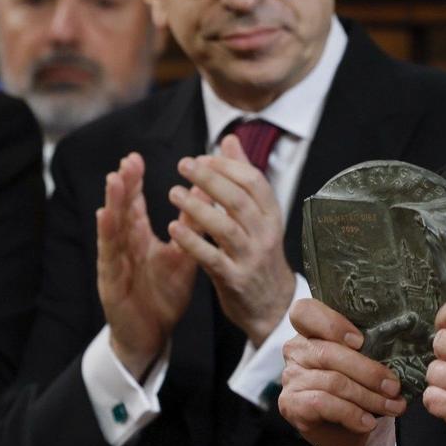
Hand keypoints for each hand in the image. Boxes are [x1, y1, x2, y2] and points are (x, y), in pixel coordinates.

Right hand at [97, 152, 196, 378]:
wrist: (152, 335)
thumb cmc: (163, 294)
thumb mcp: (181, 257)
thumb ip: (189, 229)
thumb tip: (203, 197)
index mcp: (140, 241)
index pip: (135, 207)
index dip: (134, 184)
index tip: (135, 159)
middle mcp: (125, 248)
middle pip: (122, 213)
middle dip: (124, 187)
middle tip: (127, 161)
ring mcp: (116, 265)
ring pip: (113, 230)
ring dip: (112, 205)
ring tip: (114, 181)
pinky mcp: (111, 284)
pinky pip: (110, 259)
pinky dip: (107, 238)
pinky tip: (105, 219)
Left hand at [167, 134, 295, 345]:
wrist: (272, 305)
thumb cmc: (258, 254)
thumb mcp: (259, 216)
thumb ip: (243, 178)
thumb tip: (230, 139)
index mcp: (271, 215)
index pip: (254, 182)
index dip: (228, 166)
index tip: (202, 157)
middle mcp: (265, 234)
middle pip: (239, 200)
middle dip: (211, 180)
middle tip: (184, 165)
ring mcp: (251, 258)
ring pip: (226, 227)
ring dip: (198, 208)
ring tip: (173, 193)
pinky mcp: (235, 279)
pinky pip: (212, 258)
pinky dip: (192, 242)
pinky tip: (173, 228)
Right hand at [279, 298, 406, 445]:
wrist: (347, 432)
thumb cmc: (359, 388)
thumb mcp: (365, 363)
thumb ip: (370, 348)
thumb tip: (400, 345)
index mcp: (312, 330)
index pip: (305, 311)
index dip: (331, 323)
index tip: (360, 341)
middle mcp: (296, 349)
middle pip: (330, 353)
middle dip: (369, 372)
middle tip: (394, 386)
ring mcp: (290, 377)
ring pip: (332, 381)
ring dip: (368, 397)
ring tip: (392, 406)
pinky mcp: (290, 404)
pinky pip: (323, 404)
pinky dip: (351, 414)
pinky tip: (368, 422)